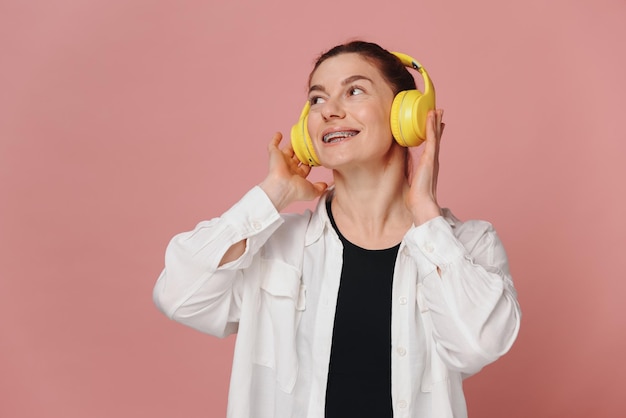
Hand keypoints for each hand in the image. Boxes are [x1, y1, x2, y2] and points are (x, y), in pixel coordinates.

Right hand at [259, 132, 327, 210]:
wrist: (282, 188)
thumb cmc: (296, 191)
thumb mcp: (313, 191)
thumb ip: (320, 188)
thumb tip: (326, 185)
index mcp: (298, 175)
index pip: (306, 165)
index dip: (311, 160)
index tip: (317, 153)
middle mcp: (290, 167)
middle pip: (297, 156)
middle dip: (303, 150)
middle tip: (310, 142)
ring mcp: (282, 160)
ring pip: (288, 149)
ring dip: (292, 143)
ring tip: (299, 135)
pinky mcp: (274, 155)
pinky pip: (273, 145)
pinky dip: (275, 139)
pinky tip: (279, 134)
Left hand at [406, 109, 444, 225]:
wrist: (422, 204)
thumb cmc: (418, 198)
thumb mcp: (415, 185)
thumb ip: (415, 180)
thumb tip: (412, 185)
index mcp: (430, 165)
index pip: (433, 145)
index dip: (435, 134)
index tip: (436, 124)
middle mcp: (433, 159)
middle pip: (436, 137)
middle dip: (437, 124)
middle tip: (439, 111)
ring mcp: (432, 157)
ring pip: (434, 135)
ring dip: (435, 122)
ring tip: (436, 110)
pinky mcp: (429, 157)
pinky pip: (431, 138)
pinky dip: (431, 126)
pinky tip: (431, 117)